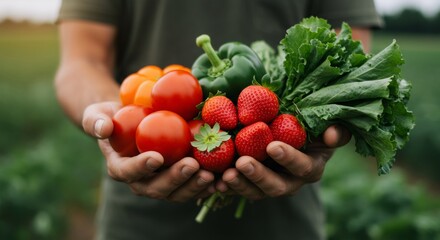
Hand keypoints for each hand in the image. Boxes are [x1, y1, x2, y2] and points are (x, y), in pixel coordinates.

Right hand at [82, 101, 215, 201]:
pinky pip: (190, 186)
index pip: (129, 172)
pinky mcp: (177, 179)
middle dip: (175, 179)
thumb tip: (104, 128)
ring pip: (176, 192)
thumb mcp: (97, 114)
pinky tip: (219, 178)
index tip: (157, 156)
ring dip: (193, 186)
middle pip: (156, 188)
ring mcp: (160, 182)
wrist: (131, 121)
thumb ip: (96, 121)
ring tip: (210, 175)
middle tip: (192, 165)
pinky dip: (204, 185)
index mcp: (120, 168)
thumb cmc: (113, 116)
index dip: (142, 167)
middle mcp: (140, 180)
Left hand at [218, 125, 351, 199]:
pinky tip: (215, 181)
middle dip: (259, 176)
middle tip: (242, 162)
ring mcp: (270, 185)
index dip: (289, 159)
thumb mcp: (324, 126)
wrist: (292, 134)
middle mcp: (292, 181)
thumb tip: (333, 134)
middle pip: (277, 186)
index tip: (272, 146)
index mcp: (311, 167)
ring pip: (256, 192)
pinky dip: (228, 187)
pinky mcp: (252, 185)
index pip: (302, 167)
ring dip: (241, 184)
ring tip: (225, 175)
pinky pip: (240, 189)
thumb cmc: (310, 128)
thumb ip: (335, 130)